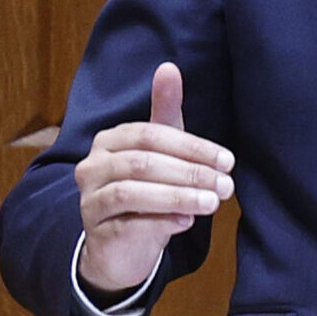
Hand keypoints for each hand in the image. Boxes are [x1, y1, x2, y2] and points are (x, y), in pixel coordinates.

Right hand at [73, 63, 234, 294]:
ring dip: (178, 197)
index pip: (151, 135)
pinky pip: (128, 223)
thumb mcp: (161, 152)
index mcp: (110, 140)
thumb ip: (165, 112)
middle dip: (190, 173)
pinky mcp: (95, 232)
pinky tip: (186, 222)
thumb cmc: (147, 192)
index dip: (192, 147)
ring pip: (131, 191)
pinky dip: (162, 221)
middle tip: (225, 186)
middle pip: (143, 162)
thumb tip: (168, 67)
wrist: (122, 248)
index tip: (227, 161)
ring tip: (211, 203)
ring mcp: (89, 199)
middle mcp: (92, 165)